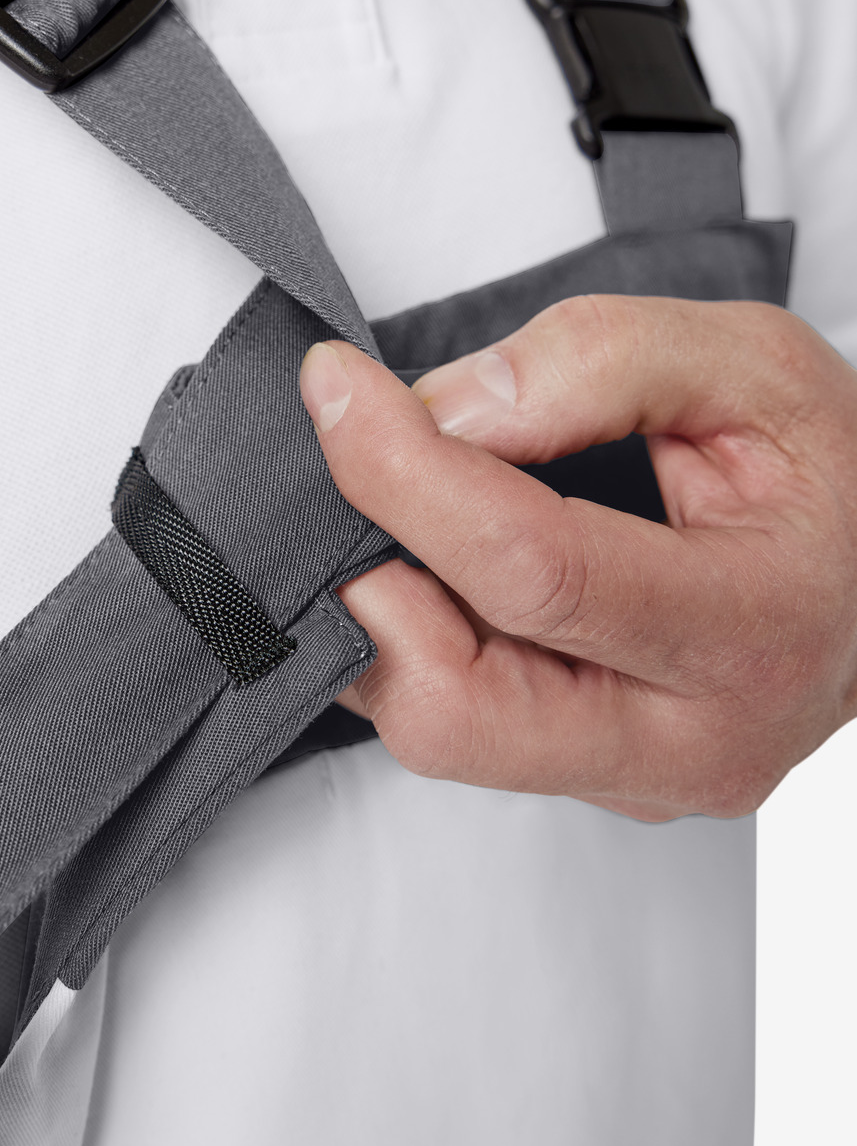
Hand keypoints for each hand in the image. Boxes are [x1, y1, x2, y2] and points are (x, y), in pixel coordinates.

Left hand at [300, 295, 856, 821]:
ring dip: (383, 614)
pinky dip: (415, 644)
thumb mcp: (753, 364)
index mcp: (752, 628)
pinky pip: (462, 730)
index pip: (530, 568)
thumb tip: (445, 411)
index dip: (404, 472)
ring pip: (439, 732)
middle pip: (454, 707)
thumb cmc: (833, 473)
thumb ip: (601, 361)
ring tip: (405, 506)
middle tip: (354, 467)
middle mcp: (693, 741)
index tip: (338, 389)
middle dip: (369, 580)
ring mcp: (642, 781)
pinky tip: (438, 566)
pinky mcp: (601, 784)